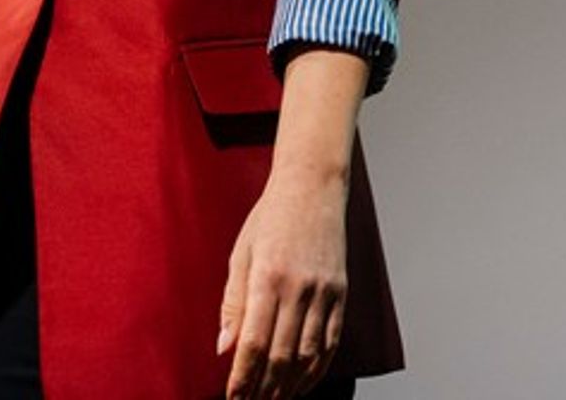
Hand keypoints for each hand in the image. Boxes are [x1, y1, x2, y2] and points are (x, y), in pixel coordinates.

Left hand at [217, 169, 349, 399]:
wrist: (313, 187)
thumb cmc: (269, 218)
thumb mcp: (240, 254)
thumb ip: (233, 304)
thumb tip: (224, 347)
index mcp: (267, 276)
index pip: (253, 341)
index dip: (243, 376)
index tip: (233, 396)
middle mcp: (299, 287)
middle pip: (281, 354)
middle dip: (265, 388)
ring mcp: (324, 291)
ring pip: (308, 354)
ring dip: (290, 385)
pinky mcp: (341, 293)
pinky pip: (331, 341)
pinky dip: (318, 368)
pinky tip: (304, 383)